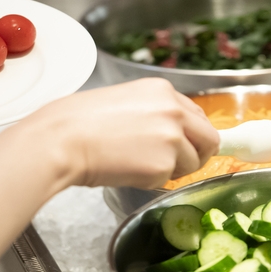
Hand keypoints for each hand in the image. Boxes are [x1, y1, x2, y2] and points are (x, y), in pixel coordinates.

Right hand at [24, 78, 219, 190]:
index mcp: (161, 90)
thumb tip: (170, 133)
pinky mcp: (163, 164)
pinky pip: (168, 179)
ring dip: (170, 169)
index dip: (192, 134)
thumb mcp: (122, 101)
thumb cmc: (77, 122)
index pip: (197, 115)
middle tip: (173, 164)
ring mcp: (171, 137)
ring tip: (136, 164)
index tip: (187, 145)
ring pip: (192, 163)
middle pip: (209, 139)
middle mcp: (173, 110)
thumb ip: (152, 112)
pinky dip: (151, 180)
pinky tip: (125, 169)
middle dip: (196, 154)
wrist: (61, 140)